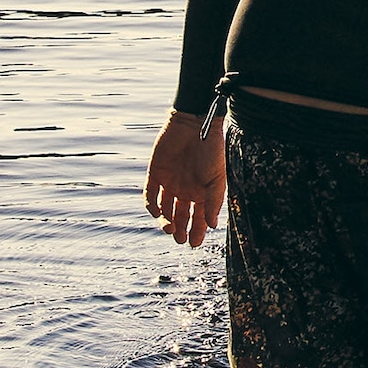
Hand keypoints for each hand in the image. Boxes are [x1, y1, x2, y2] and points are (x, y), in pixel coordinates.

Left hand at [146, 110, 226, 246]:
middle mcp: (185, 190)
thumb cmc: (211, 150)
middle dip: (181, 229)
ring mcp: (169, 182)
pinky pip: (150, 195)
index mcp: (202, 192)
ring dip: (166, 221)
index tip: (195, 244)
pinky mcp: (155, 174)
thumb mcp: (216, 178)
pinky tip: (157, 213)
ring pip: (164, 209)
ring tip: (169, 228)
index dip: (197, 232)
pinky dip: (152, 206)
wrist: (193, 124)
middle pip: (180, 216)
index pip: (199, 218)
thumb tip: (212, 225)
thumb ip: (213, 202)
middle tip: (180, 238)